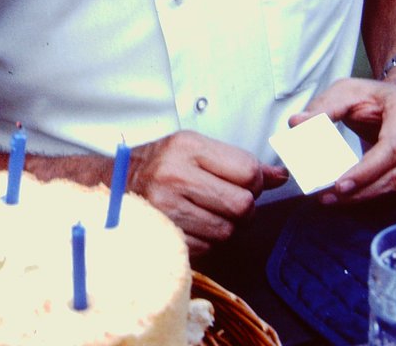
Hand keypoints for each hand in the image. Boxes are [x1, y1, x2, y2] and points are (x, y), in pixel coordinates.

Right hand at [128, 131, 287, 255]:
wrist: (115, 183)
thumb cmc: (161, 164)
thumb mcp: (196, 150)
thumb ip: (238, 162)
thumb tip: (281, 175)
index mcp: (187, 147)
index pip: (248, 171)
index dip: (256, 181)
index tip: (247, 183)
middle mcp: (174, 175)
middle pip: (242, 205)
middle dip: (243, 208)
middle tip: (229, 201)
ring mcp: (166, 207)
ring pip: (228, 231)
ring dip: (225, 226)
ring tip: (208, 212)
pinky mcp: (163, 233)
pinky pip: (208, 247)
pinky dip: (207, 240)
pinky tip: (193, 224)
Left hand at [292, 76, 395, 203]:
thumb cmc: (374, 96)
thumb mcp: (346, 92)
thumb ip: (321, 108)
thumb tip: (296, 123)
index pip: (392, 148)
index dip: (367, 170)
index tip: (339, 184)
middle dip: (363, 191)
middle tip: (329, 197)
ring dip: (369, 199)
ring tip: (335, 200)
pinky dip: (381, 200)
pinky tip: (356, 200)